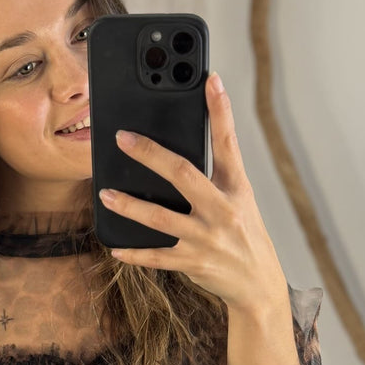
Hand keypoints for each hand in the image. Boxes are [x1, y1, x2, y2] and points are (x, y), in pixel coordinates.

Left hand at [97, 72, 287, 311]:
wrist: (259, 285)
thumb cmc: (244, 234)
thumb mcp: (239, 200)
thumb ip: (215, 175)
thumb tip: (176, 152)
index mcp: (236, 188)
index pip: (228, 142)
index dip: (220, 110)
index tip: (210, 79)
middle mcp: (222, 210)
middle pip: (183, 174)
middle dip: (151, 154)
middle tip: (123, 138)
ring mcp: (206, 238)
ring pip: (160, 218)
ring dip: (129, 206)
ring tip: (106, 193)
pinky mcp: (193, 263)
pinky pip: (156, 257)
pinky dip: (134, 253)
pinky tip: (114, 247)